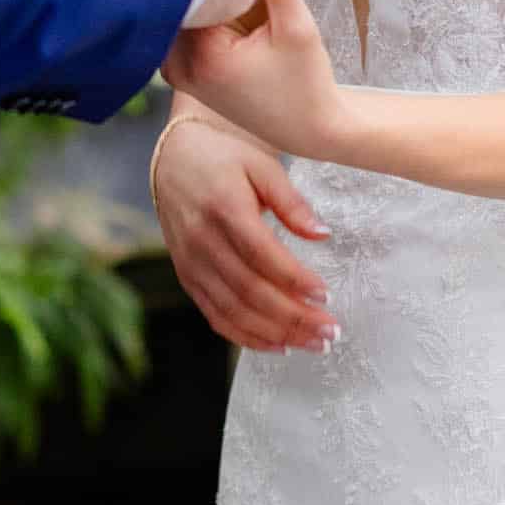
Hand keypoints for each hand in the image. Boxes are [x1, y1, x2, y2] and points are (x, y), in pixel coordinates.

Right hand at [155, 118, 339, 353]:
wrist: (175, 160)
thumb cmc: (225, 159)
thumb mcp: (262, 166)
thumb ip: (292, 202)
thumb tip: (322, 234)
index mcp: (224, 209)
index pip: (261, 254)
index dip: (294, 279)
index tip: (325, 294)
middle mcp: (203, 242)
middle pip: (250, 291)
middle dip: (293, 317)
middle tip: (329, 331)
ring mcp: (192, 264)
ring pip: (234, 311)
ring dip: (276, 334)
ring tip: (313, 343)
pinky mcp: (188, 278)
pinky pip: (216, 317)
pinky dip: (247, 337)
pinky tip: (279, 345)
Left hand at [163, 0, 346, 160]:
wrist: (307, 129)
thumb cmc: (306, 84)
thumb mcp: (297, 27)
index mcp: (204, 57)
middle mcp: (180, 67)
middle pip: (180, 1)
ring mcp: (177, 73)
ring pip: (179, 13)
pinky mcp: (182, 73)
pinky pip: (182, 29)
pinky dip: (200, 12)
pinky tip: (224, 0)